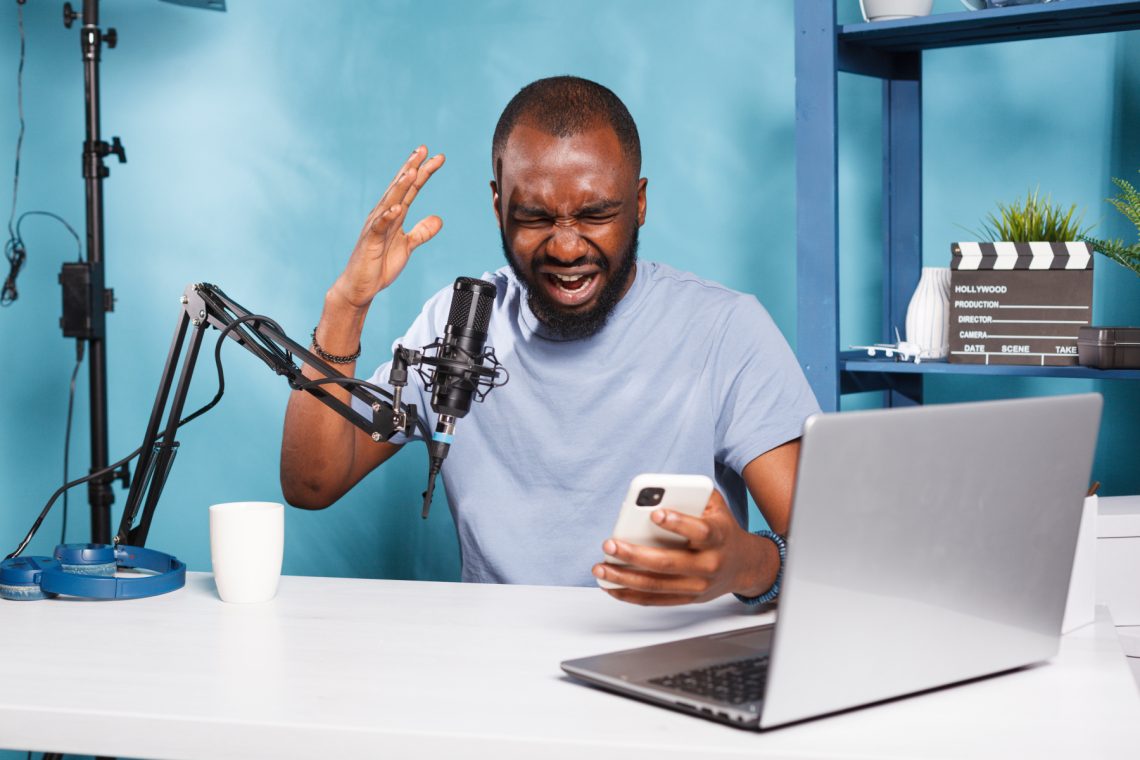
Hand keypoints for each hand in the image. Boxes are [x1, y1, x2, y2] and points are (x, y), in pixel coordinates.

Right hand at [330, 146, 445, 309]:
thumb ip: (422, 232)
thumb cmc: (380, 264)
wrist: (361, 285)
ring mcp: (376, 227)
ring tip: (412, 170)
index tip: (436, 157)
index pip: (411, 189)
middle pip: (400, 187)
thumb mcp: (407, 246)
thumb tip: (439, 219)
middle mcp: (384, 215)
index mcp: (394, 215)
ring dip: (401, 186)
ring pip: (389, 201)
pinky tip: (397, 208)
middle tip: (424, 150)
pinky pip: (380, 226)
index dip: (423, 172)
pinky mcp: (371, 242)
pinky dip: (388, 216)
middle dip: (412, 168)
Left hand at [592, 489, 777, 605]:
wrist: (745, 565)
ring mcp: (697, 586)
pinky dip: (630, 595)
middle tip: (609, 544)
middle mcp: (709, 564)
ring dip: (624, 578)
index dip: (677, 523)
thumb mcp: (716, 506)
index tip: (654, 513)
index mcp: (718, 536)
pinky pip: (655, 600)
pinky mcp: (687, 598)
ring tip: (600, 568)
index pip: (699, 531)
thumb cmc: (722, 530)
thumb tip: (657, 491)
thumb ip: (692, 494)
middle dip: (634, 554)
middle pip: (667, 563)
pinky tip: (611, 586)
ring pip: (656, 585)